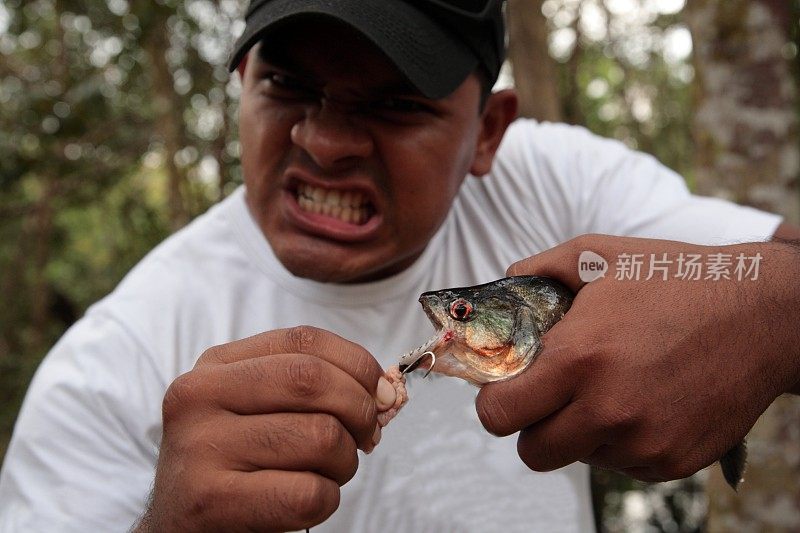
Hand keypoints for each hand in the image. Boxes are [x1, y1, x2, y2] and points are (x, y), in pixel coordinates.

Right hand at [136, 326, 396, 531]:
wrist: (178, 531)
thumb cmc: (236, 468)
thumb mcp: (260, 411)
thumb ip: (314, 389)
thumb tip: (386, 389)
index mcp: (216, 366)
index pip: (303, 341)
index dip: (357, 364)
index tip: (377, 393)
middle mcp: (199, 396)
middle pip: (312, 380)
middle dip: (359, 411)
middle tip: (363, 438)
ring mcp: (201, 447)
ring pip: (319, 436)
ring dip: (344, 462)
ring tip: (325, 474)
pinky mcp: (210, 500)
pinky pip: (307, 492)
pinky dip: (326, 500)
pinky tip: (304, 503)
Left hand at [475, 234, 799, 481]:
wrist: (763, 315)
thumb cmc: (676, 279)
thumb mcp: (598, 256)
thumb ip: (539, 269)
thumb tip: (505, 281)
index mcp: (579, 359)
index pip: (499, 415)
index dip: (497, 402)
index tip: (509, 388)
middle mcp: (608, 410)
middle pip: (533, 452)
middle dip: (533, 425)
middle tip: (553, 394)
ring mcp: (643, 443)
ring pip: (579, 456)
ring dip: (581, 430)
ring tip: (611, 386)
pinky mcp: (673, 462)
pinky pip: (622, 463)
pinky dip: (622, 439)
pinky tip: (644, 399)